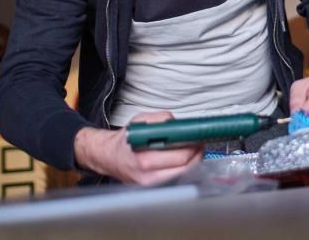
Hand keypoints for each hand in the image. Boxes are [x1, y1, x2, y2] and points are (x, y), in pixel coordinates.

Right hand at [73, 111, 202, 184]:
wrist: (109, 157)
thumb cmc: (125, 140)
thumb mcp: (140, 121)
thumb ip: (161, 119)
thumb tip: (178, 123)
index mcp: (144, 159)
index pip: (180, 157)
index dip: (193, 146)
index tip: (198, 138)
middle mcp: (148, 176)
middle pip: (186, 168)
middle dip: (196, 153)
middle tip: (198, 142)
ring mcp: (152, 186)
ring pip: (184, 175)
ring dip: (192, 162)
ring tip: (193, 150)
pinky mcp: (154, 189)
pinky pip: (176, 179)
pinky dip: (184, 169)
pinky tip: (184, 159)